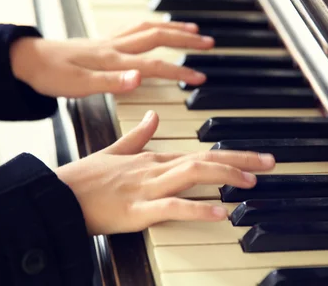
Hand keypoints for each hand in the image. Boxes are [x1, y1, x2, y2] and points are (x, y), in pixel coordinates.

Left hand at [10, 22, 213, 97]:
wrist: (27, 60)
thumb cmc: (52, 75)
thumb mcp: (79, 86)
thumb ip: (112, 82)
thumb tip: (140, 79)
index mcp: (113, 60)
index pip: (154, 64)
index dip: (179, 70)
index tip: (200, 77)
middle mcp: (115, 47)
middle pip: (158, 37)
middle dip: (185, 40)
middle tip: (208, 43)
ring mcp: (110, 42)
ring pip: (148, 28)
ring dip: (172, 28)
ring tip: (192, 30)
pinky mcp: (103, 42)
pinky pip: (134, 28)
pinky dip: (152, 25)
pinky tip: (156, 28)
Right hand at [55, 111, 275, 234]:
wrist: (57, 195)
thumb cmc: (85, 178)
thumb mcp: (114, 151)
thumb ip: (138, 135)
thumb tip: (154, 116)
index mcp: (152, 158)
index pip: (198, 153)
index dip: (230, 155)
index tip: (255, 158)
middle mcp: (154, 169)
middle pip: (203, 160)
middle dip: (240, 161)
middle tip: (270, 163)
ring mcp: (146, 188)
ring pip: (192, 176)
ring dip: (225, 177)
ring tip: (253, 181)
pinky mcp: (136, 211)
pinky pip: (171, 207)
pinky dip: (197, 208)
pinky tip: (220, 211)